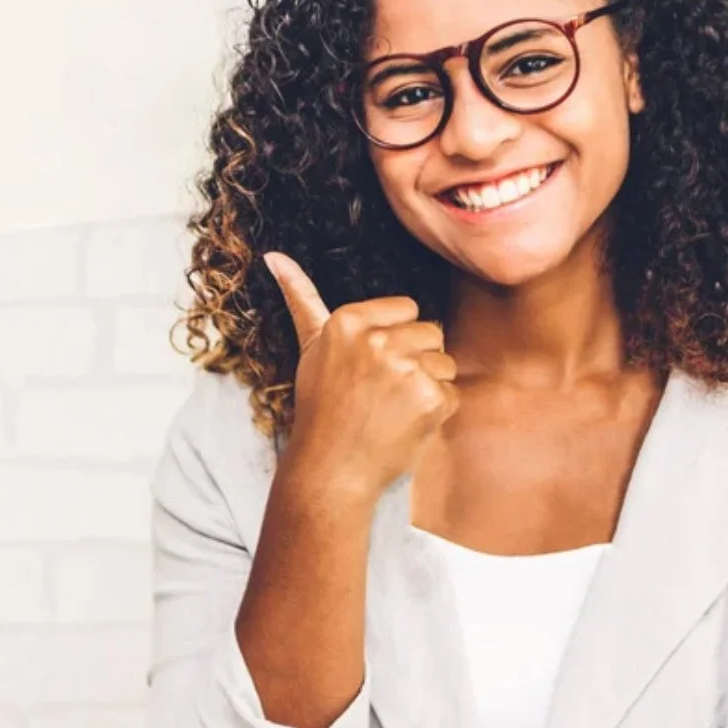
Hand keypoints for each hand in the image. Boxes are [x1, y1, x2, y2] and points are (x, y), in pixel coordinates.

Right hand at [264, 251, 457, 503]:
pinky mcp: (430, 397)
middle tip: (384, 393)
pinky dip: (437, 412)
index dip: (396, 339)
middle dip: (416, 361)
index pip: (407, 309)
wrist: (330, 471)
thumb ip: (301, 298)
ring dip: (429, 387)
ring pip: (445, 362)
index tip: (371, 368)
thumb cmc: (321, 409)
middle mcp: (376, 339)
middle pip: (431, 332)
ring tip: (394, 409)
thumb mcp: (310, 348)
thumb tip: (275, 256)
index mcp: (348, 320)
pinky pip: (452, 392)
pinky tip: (406, 425)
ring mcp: (405, 369)